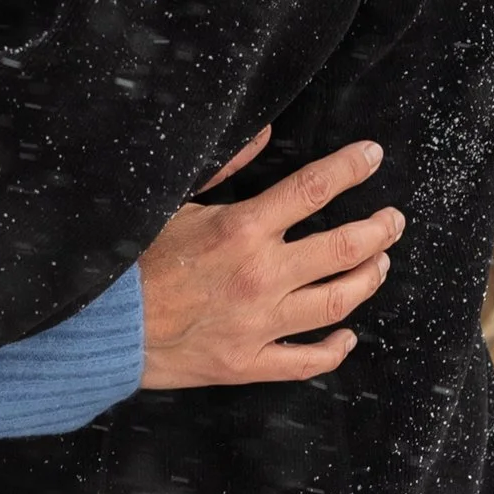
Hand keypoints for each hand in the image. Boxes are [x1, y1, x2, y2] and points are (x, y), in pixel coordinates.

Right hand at [138, 133, 402, 389]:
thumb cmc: (132, 260)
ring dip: (368, 279)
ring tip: (379, 264)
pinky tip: (348, 335)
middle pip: (344, 249)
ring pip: (337, 302)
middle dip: (379, 230)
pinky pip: (307, 361)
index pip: (314, 189)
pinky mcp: (248, 362)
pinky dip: (335, 349)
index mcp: (242, 229)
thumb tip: (265, 132)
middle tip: (393, 221)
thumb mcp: (174, 201)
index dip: (351, 168)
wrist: (100, 327)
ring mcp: (259, 323)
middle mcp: (261, 275)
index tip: (371, 157)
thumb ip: (224, 166)